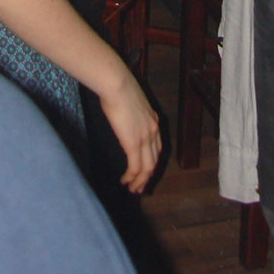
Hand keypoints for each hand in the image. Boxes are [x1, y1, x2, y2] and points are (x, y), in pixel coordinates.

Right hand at [99, 67, 161, 192]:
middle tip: (139, 187)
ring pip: (147, 168)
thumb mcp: (130, 102)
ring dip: (140, 181)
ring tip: (132, 189)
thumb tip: (123, 118)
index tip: (144, 171)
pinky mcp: (133, 143)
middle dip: (147, 177)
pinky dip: (131, 177)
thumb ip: (131, 114)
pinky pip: (135, 167)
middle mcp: (153, 131)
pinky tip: (125, 181)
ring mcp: (145, 138)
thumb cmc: (117, 87)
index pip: (157, 148)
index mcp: (153, 121)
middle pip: (154, 161)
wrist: (116, 83)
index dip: (151, 161)